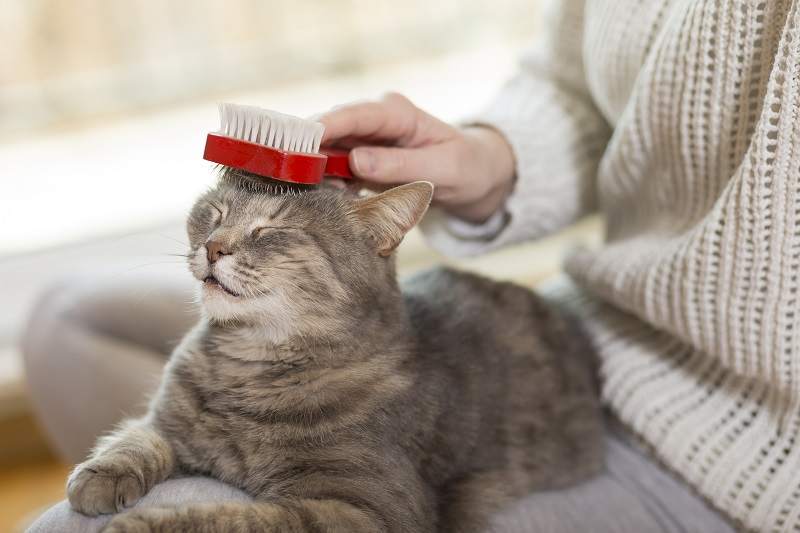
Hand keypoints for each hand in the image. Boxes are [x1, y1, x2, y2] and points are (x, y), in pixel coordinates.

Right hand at [317, 93, 514, 223]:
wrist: (474, 174)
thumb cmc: (466, 168)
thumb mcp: (443, 169)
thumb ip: (400, 165)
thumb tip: (356, 160)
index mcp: (399, 113)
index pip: (355, 115)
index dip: (325, 126)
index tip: (299, 141)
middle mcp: (377, 119)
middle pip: (332, 128)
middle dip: (309, 147)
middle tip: (289, 172)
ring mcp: (366, 138)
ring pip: (327, 147)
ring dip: (313, 167)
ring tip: (305, 189)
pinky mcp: (361, 157)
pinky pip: (334, 165)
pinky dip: (325, 179)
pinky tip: (323, 196)